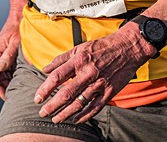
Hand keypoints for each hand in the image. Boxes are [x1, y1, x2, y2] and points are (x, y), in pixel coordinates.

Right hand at [0, 15, 21, 98]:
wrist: (20, 15)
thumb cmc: (18, 27)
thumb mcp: (14, 42)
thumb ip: (7, 55)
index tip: (5, 96)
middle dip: (2, 88)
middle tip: (14, 97)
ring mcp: (2, 55)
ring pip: (2, 75)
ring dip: (8, 83)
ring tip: (18, 91)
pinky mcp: (9, 55)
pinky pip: (8, 69)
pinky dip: (13, 76)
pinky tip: (21, 81)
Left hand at [34, 23, 154, 123]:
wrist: (128, 47)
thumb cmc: (101, 47)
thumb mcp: (79, 48)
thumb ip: (61, 59)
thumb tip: (44, 69)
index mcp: (78, 60)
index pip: (57, 77)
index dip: (45, 89)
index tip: (37, 98)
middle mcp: (88, 73)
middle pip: (66, 94)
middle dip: (52, 106)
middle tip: (42, 113)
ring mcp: (99, 83)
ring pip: (79, 103)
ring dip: (65, 113)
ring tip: (56, 119)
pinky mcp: (110, 91)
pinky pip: (95, 107)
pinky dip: (84, 116)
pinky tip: (75, 120)